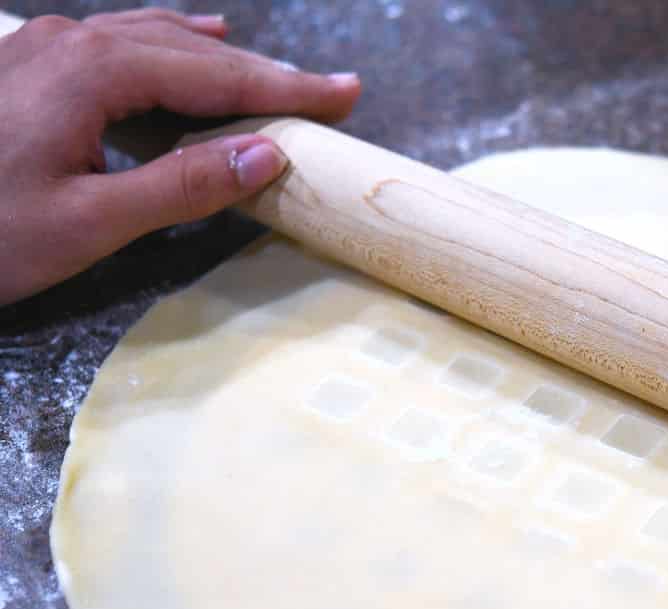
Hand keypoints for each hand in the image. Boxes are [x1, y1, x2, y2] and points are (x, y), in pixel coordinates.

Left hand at [0, 9, 360, 303]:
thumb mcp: (90, 223)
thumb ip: (182, 185)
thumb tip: (267, 152)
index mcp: (92, 72)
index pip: (215, 74)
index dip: (286, 88)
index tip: (347, 96)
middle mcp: (67, 43)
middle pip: (187, 48)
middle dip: (261, 72)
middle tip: (323, 93)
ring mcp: (37, 48)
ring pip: (147, 38)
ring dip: (213, 58)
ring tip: (264, 72)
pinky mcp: (20, 67)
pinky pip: (110, 44)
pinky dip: (162, 50)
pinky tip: (175, 50)